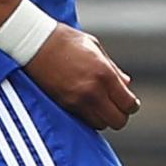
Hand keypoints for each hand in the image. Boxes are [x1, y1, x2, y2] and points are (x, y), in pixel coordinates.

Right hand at [24, 25, 139, 129]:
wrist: (33, 43)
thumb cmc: (65, 41)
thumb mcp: (95, 48)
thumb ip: (113, 69)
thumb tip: (127, 83)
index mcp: (104, 74)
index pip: (128, 104)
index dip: (132, 106)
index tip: (129, 102)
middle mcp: (92, 91)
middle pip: (117, 121)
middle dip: (120, 115)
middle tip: (117, 106)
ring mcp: (76, 100)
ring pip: (100, 125)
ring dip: (104, 117)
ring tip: (100, 105)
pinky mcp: (63, 105)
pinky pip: (83, 121)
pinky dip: (89, 117)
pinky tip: (87, 105)